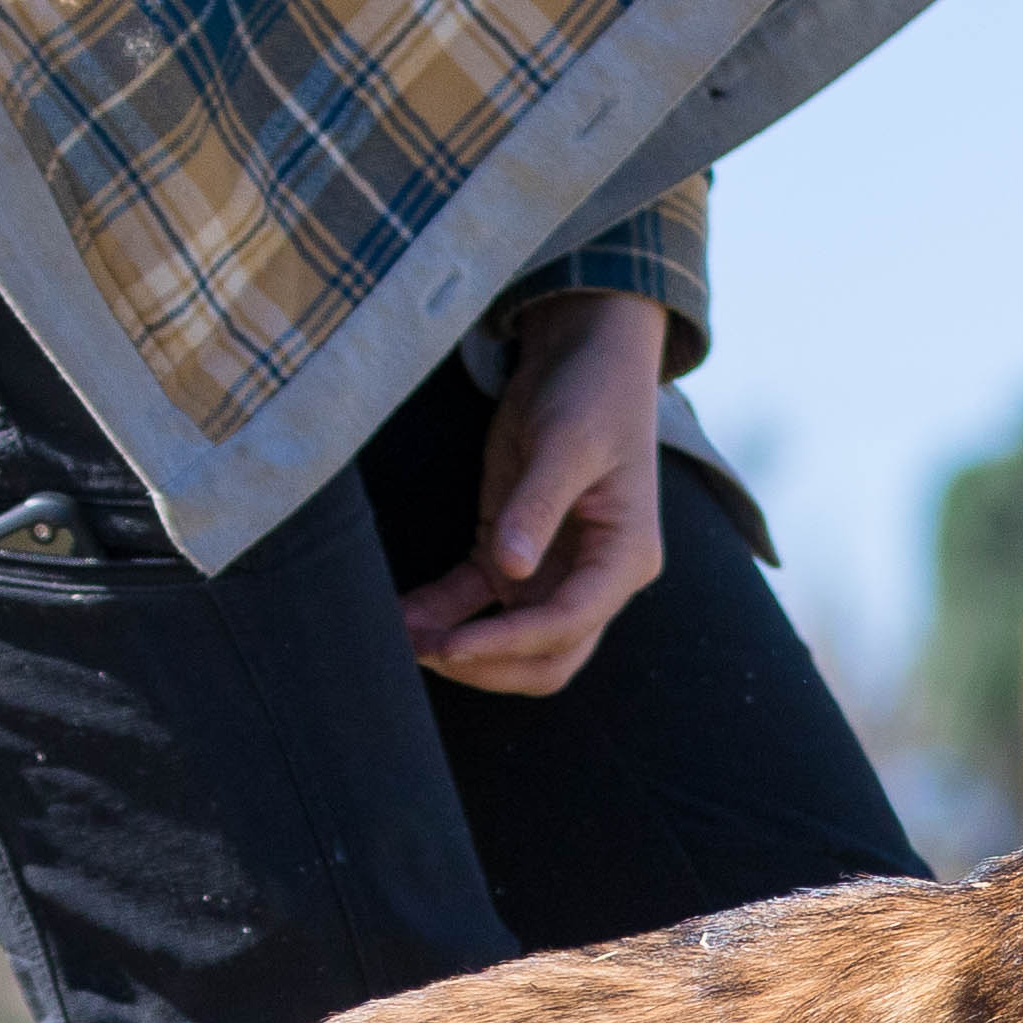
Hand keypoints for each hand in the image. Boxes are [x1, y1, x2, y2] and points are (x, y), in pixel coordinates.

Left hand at [403, 290, 666, 696]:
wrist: (584, 356)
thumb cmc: (592, 394)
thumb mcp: (567, 441)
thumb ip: (538, 505)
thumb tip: (511, 567)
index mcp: (624, 557)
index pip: (569, 623)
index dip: (511, 643)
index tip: (454, 646)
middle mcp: (594, 577)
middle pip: (548, 657)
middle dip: (489, 666)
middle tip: (425, 654)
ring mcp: (553, 570)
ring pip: (510, 641)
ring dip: (460, 647)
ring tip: (399, 639)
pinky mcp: (513, 552)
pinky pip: (475, 601)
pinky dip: (441, 613)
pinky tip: (401, 615)